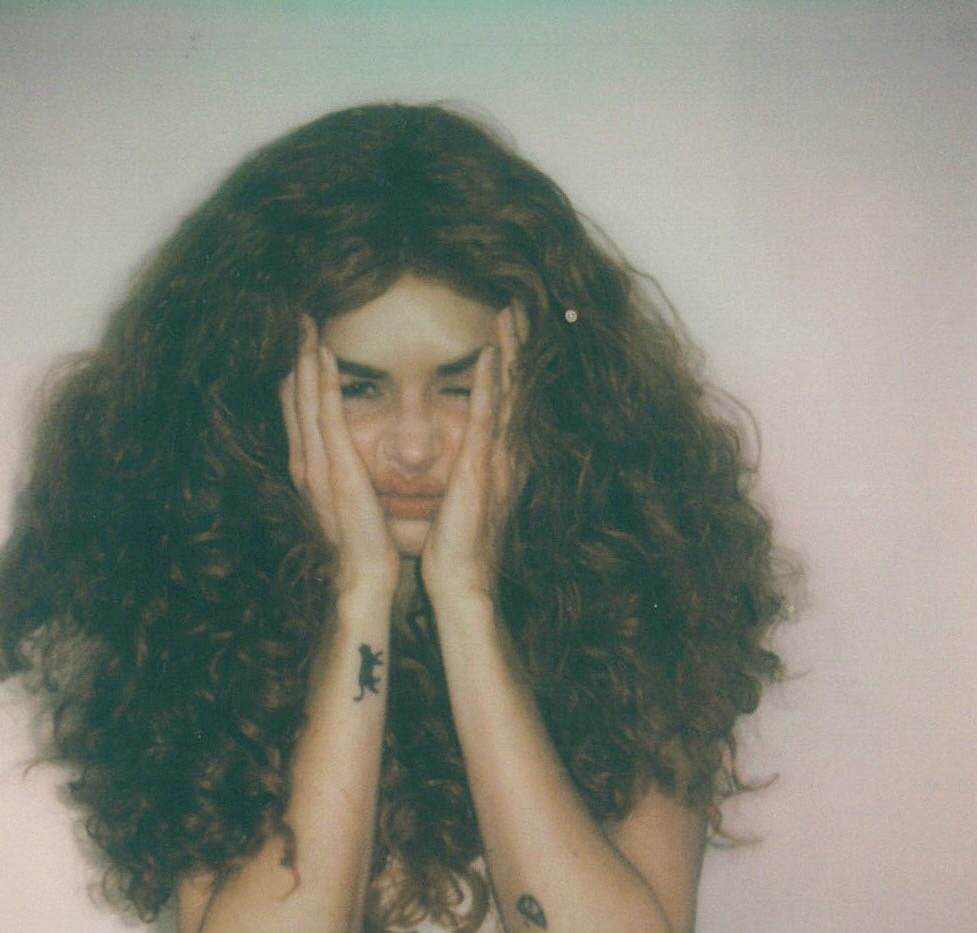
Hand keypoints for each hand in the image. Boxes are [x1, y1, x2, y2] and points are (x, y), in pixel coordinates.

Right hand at [280, 317, 399, 596]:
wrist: (365, 575)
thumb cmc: (365, 543)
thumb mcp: (351, 501)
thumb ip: (346, 476)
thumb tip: (352, 458)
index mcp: (310, 470)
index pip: (298, 413)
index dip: (298, 378)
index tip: (305, 345)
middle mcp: (305, 463)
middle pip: (293, 399)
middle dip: (296, 359)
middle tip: (299, 320)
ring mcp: (316, 465)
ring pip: (303, 400)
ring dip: (304, 359)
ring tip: (306, 324)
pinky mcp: (334, 469)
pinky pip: (325, 416)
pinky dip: (321, 384)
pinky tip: (323, 355)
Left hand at [421, 306, 522, 606]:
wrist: (462, 582)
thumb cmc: (457, 547)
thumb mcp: (465, 501)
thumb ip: (471, 475)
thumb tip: (466, 459)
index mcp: (501, 462)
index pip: (510, 403)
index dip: (512, 365)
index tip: (508, 330)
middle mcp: (508, 457)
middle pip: (519, 389)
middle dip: (519, 347)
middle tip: (519, 306)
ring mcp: (499, 462)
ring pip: (511, 395)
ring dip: (511, 352)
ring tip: (511, 314)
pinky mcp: (482, 471)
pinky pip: (488, 418)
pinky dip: (492, 384)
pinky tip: (491, 355)